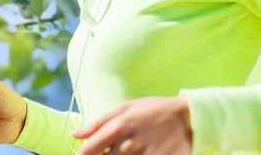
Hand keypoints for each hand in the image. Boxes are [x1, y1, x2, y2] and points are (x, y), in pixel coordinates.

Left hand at [73, 96, 191, 154]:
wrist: (185, 119)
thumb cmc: (150, 110)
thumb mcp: (123, 108)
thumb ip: (97, 124)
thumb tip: (75, 135)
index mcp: (117, 127)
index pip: (89, 150)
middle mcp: (128, 145)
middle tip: (107, 152)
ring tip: (123, 151)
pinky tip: (135, 154)